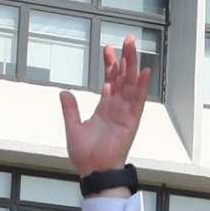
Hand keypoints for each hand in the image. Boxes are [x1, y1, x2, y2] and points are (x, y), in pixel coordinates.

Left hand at [61, 37, 150, 178]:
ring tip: (133, 46)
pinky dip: (141, 86)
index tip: (108, 48)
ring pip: (130, 83)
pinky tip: (145, 71)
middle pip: (123, 77)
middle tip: (127, 39)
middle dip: (125, 58)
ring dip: (132, 64)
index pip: (110, 80)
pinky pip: (137, 100)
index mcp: (105, 108)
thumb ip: (71, 109)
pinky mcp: (130, 121)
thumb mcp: (73, 127)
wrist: (93, 171)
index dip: (110, 64)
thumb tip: (64, 92)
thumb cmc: (86, 155)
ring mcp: (125, 113)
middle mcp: (117, 107)